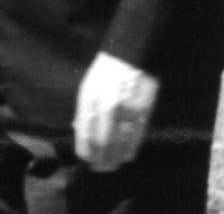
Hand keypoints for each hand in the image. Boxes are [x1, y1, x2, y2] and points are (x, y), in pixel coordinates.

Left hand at [73, 52, 158, 171]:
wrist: (133, 55)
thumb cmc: (107, 71)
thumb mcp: (88, 87)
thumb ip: (84, 110)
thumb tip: (80, 131)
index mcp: (90, 100)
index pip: (86, 135)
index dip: (86, 152)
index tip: (88, 160)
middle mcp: (107, 107)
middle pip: (103, 143)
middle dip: (101, 160)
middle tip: (101, 168)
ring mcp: (127, 109)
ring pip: (120, 143)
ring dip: (116, 158)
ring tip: (113, 164)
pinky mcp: (144, 109)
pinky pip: (137, 135)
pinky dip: (132, 148)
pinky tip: (128, 155)